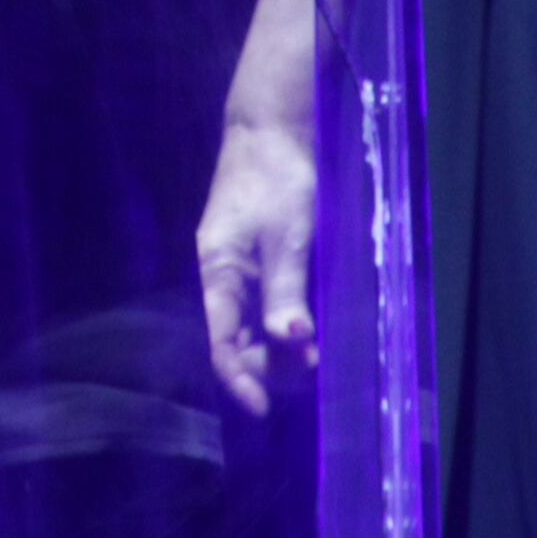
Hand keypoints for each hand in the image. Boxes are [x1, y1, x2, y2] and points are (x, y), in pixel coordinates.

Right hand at [194, 114, 319, 415]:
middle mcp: (225, 277)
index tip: (262, 409)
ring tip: (318, 352)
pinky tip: (312, 328)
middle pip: (239, 340)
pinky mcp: (263, 259)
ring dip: (284, 347)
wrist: (276, 128)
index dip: (240, 379)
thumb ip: (285, 290)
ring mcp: (243, 269)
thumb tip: (292, 344)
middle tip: (313, 370)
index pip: (221, 341)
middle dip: (271, 365)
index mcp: (218, 273)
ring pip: (257, 326)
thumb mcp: (287, 236)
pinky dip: (289, 323)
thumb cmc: (278, 178)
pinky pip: (270, 305)